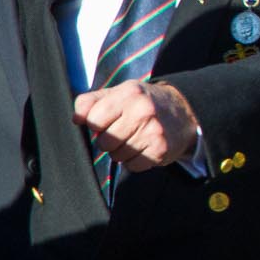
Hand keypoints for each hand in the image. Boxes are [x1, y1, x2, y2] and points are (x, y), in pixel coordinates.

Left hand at [72, 81, 198, 171]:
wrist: (184, 111)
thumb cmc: (142, 103)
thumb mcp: (119, 93)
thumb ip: (91, 101)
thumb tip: (76, 119)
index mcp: (130, 93)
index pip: (93, 120)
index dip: (96, 124)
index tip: (106, 120)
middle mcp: (144, 111)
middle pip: (104, 142)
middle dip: (109, 140)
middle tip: (122, 131)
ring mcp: (154, 132)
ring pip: (116, 156)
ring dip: (121, 152)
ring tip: (134, 139)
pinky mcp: (160, 150)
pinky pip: (131, 166)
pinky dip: (134, 161)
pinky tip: (143, 148)